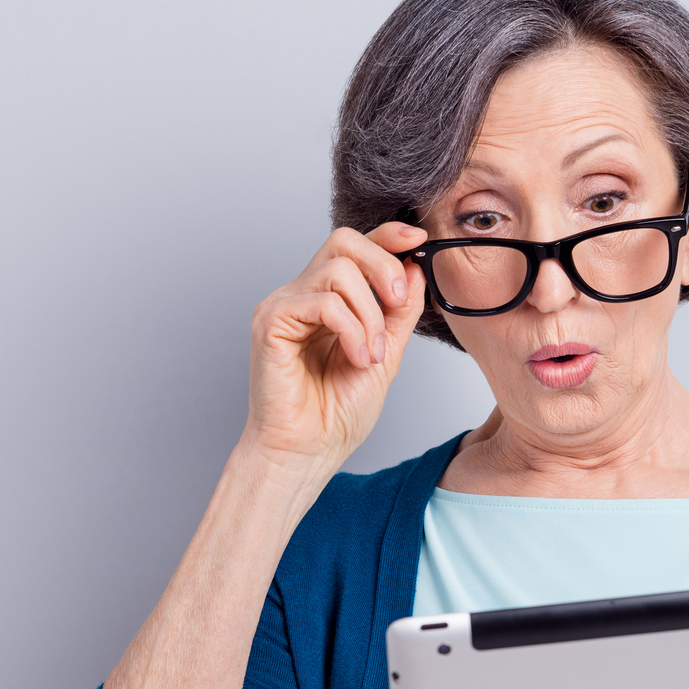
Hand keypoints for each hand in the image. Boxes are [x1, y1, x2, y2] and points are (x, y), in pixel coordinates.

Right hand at [242, 222, 428, 470]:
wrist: (310, 451)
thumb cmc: (338, 413)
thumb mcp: (386, 353)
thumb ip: (399, 311)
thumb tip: (415, 267)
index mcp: (328, 299)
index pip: (354, 248)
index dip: (387, 236)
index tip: (418, 241)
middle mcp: (302, 294)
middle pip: (343, 241)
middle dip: (382, 265)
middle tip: (398, 303)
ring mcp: (284, 305)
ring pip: (338, 271)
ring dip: (369, 315)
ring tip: (371, 354)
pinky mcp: (271, 321)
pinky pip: (323, 302)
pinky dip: (350, 329)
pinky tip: (355, 357)